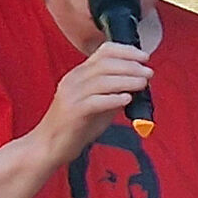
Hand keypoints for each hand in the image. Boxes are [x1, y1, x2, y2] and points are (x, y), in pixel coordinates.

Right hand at [30, 41, 152, 165]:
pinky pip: (95, 101)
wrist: (50, 145)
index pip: (103, 52)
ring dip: (126, 80)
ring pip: (102, 80)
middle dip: (130, 66)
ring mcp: (71, 95)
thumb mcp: (99, 104)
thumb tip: (138, 84)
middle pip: (105, 64)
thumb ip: (115, 93)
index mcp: (80, 74)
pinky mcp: (72, 112)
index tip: (144, 57)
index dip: (126, 51)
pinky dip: (113, 99)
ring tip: (143, 84)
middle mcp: (74, 80)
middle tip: (148, 73)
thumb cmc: (76, 126)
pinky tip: (126, 100)